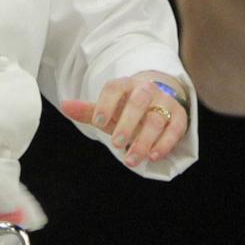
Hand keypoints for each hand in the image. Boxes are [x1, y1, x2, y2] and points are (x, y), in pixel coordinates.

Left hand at [60, 72, 189, 168]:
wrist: (159, 100)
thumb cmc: (128, 108)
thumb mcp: (109, 109)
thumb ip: (89, 111)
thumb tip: (64, 106)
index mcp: (126, 85)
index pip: (115, 87)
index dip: (106, 103)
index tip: (97, 122)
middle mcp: (147, 90)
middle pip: (139, 101)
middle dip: (127, 123)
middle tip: (116, 144)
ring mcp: (165, 101)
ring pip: (157, 119)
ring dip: (144, 140)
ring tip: (131, 160)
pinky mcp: (179, 116)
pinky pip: (175, 128)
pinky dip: (165, 143)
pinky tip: (154, 156)